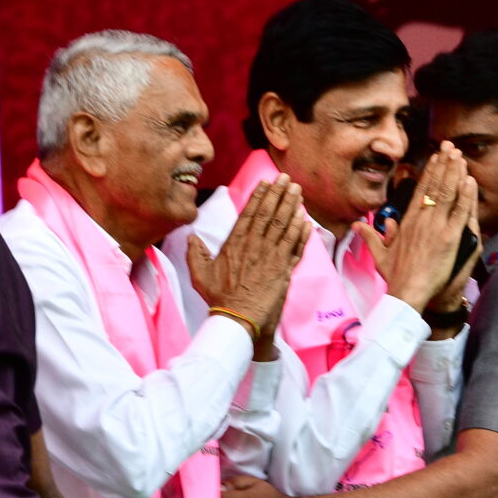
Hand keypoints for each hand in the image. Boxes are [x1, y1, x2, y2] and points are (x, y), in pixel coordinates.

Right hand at [185, 178, 307, 352]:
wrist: (239, 318)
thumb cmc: (220, 298)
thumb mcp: (200, 275)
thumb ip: (195, 253)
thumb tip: (191, 237)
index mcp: (236, 243)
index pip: (249, 214)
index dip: (260, 196)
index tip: (267, 183)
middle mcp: (255, 245)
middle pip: (270, 214)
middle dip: (279, 194)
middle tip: (287, 179)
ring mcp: (271, 256)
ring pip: (284, 226)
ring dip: (293, 207)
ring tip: (298, 192)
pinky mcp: (284, 269)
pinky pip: (296, 246)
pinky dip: (302, 232)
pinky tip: (306, 220)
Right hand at [358, 146, 476, 312]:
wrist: (407, 292)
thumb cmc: (396, 277)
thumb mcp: (380, 255)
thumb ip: (371, 237)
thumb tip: (356, 226)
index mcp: (408, 222)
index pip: (421, 191)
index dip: (430, 172)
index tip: (436, 157)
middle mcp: (421, 220)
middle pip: (434, 186)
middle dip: (443, 164)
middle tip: (451, 147)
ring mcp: (436, 227)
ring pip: (447, 193)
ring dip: (454, 173)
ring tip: (460, 156)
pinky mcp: (449, 238)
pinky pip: (460, 212)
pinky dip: (465, 195)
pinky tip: (469, 180)